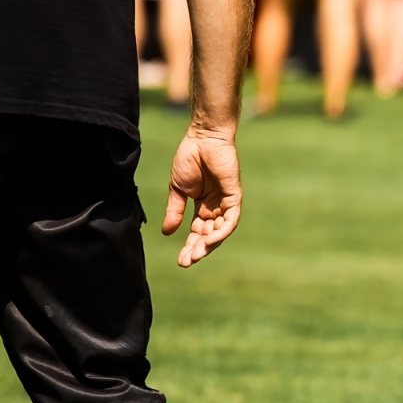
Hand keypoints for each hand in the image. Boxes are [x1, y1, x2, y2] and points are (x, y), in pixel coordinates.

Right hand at [163, 126, 241, 266]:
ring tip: (196, 255)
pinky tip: (209, 241)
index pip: (198, 232)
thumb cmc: (190, 159)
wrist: (202, 139)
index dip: (190, 246)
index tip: (181, 261)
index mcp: (203, 207)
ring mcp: (226, 203)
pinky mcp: (234, 197)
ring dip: (209, 244)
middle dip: (198, 249)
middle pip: (208, 235)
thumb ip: (175, 211)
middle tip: (186, 262)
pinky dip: (221, 231)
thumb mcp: (178, 190)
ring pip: (220, 231)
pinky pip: (230, 220)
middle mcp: (216, 208)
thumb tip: (167, 233)